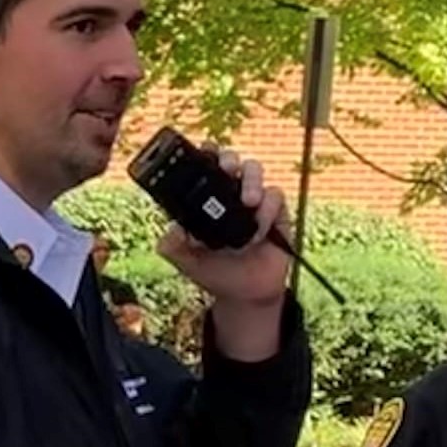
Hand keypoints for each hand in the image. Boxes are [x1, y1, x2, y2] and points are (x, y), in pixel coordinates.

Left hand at [153, 146, 295, 312]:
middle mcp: (229, 194)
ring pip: (254, 170)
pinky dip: (267, 210)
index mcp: (204, 201)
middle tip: (227, 169)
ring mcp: (253, 200)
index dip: (204, 154)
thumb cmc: (214, 274)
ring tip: (248, 202)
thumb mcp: (186, 263)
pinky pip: (274, 195)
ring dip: (251, 181)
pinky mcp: (275, 210)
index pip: (203, 167)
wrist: (245, 295)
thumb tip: (171, 229)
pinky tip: (259, 231)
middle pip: (230, 160)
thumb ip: (173, 247)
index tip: (204, 151)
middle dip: (228, 159)